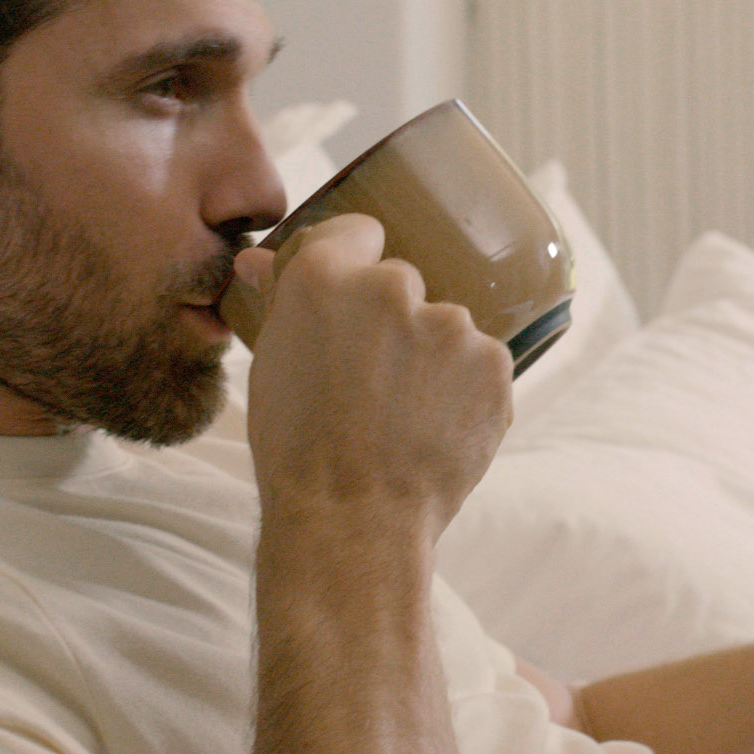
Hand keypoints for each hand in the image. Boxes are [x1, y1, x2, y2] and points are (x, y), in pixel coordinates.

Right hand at [231, 214, 512, 539]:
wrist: (353, 521)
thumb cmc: (297, 450)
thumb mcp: (271, 366)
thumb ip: (279, 301)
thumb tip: (259, 258)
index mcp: (324, 277)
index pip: (356, 232)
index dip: (354, 265)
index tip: (354, 301)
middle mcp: (392, 287)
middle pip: (402, 285)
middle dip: (393, 322)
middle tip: (371, 381)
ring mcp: (450, 325)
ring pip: (445, 328)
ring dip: (434, 358)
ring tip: (404, 415)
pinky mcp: (494, 363)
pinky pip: (480, 365)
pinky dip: (466, 392)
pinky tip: (435, 428)